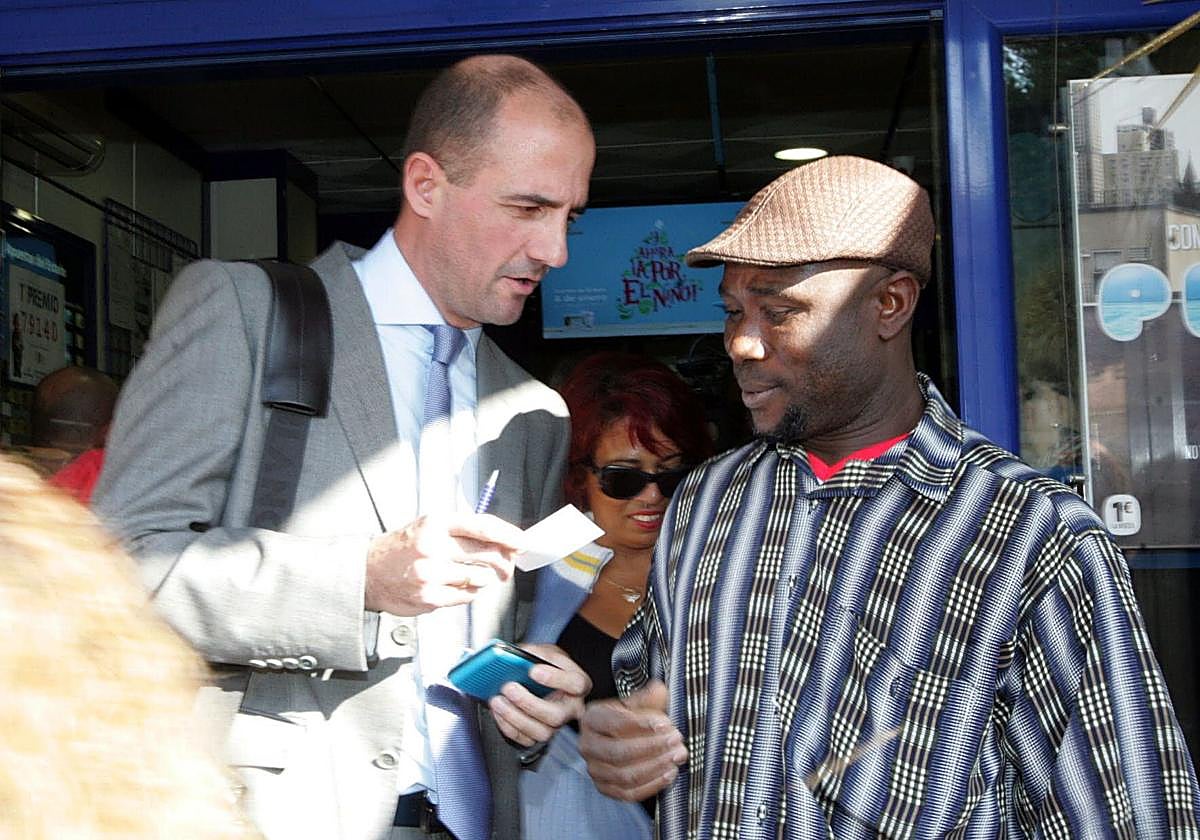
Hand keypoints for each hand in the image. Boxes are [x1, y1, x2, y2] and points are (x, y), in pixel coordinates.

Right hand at [364, 512, 525, 615]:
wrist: (368, 572)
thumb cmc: (403, 548)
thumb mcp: (429, 526)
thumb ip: (463, 532)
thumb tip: (502, 542)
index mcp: (435, 523)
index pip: (482, 526)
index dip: (508, 535)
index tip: (521, 542)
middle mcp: (433, 547)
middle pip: (487, 554)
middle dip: (504, 562)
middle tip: (507, 565)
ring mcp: (430, 574)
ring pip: (479, 578)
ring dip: (484, 579)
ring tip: (472, 575)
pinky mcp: (429, 597)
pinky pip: (466, 597)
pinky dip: (469, 592)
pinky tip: (457, 586)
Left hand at [488, 643, 590, 745]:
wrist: (540, 679)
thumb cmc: (547, 664)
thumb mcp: (547, 652)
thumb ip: (536, 653)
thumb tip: (518, 656)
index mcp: (579, 684)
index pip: (575, 684)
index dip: (555, 679)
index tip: (533, 670)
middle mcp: (571, 709)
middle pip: (556, 715)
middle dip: (529, 703)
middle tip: (509, 687)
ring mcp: (556, 725)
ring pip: (540, 732)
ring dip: (514, 717)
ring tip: (497, 701)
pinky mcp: (539, 736)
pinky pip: (525, 739)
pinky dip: (507, 726)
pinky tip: (497, 712)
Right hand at [578, 680, 685, 801]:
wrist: (620, 736)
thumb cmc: (627, 717)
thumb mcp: (635, 702)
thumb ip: (647, 697)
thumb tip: (659, 690)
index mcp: (592, 719)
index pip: (615, 724)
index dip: (642, 725)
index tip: (666, 724)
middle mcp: (588, 746)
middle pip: (619, 752)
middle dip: (653, 747)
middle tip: (676, 739)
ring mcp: (595, 770)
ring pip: (625, 775)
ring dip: (656, 767)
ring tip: (677, 756)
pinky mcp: (605, 788)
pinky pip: (628, 793)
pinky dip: (651, 785)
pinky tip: (668, 773)